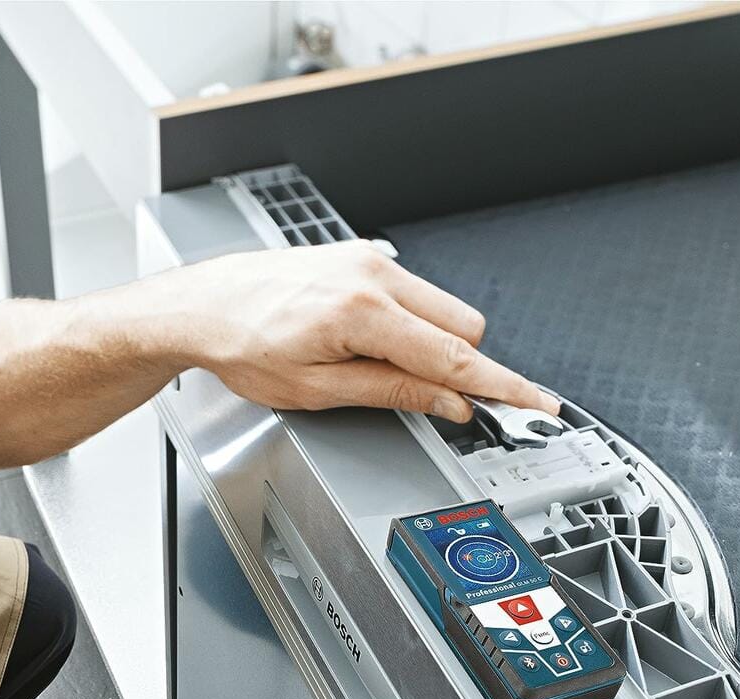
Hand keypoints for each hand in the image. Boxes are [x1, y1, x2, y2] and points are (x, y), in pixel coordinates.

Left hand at [174, 240, 557, 422]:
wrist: (203, 306)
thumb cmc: (242, 346)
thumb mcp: (316, 390)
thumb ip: (393, 392)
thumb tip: (450, 401)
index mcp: (362, 312)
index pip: (454, 358)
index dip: (502, 386)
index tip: (536, 402)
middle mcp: (372, 274)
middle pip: (463, 327)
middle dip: (461, 367)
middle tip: (434, 400)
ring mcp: (368, 259)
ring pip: (443, 307)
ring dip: (433, 344)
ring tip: (378, 367)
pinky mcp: (361, 256)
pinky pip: (414, 292)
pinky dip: (410, 323)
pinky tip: (370, 342)